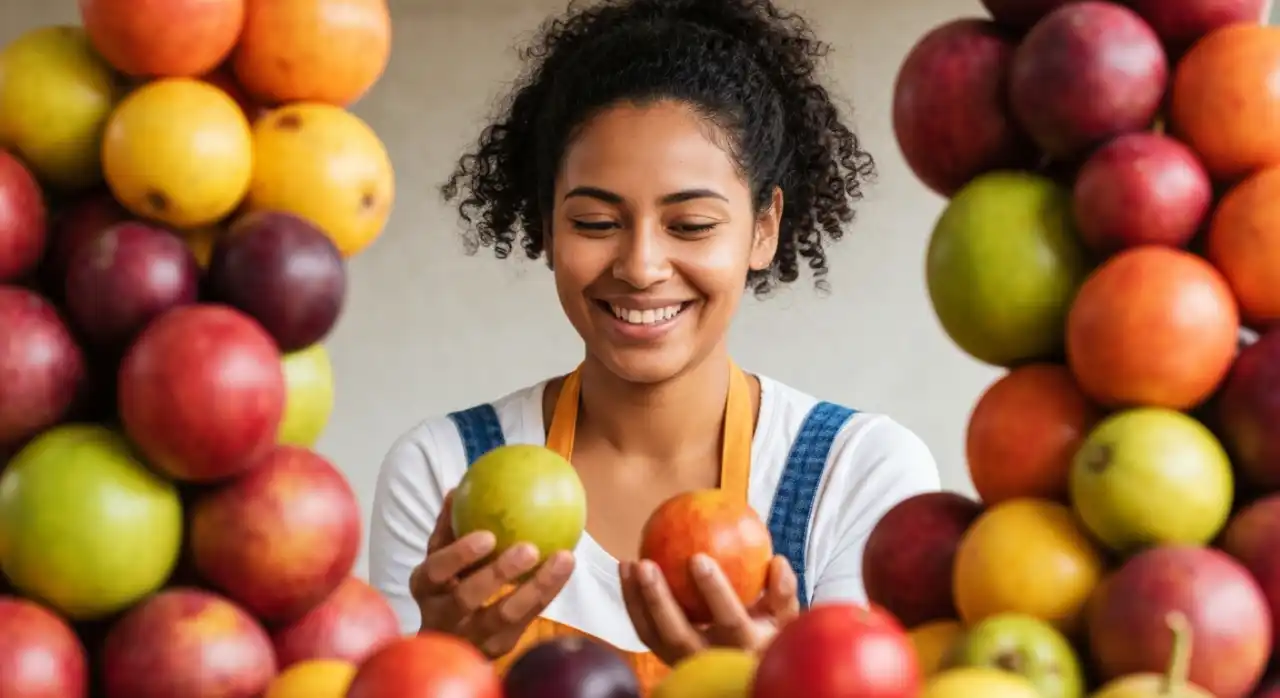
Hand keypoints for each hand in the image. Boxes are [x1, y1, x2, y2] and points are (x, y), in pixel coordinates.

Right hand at [410, 490, 575, 657]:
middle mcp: (443, 618)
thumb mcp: (440, 560)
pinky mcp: (500, 648)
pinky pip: (528, 618)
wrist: (447, 644)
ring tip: (563, 558)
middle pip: (468, 597)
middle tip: (530, 548)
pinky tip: (567, 566)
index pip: (436, 571)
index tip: (488, 536)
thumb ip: (448, 528)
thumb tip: (458, 488)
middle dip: (498, 573)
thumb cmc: (446, 587)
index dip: (459, 555)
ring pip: (506, 614)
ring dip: (537, 585)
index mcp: (425, 589)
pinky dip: (548, 591)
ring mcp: (472, 638)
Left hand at [620, 554, 799, 666]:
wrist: (750, 670)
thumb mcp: (786, 618)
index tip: (698, 558)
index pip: (730, 621)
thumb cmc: (770, 633)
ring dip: (637, 600)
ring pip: (654, 636)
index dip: (714, 592)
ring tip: (628, 564)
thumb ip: (783, 591)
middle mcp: (712, 661)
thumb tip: (778, 560)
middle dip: (658, 600)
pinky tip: (627, 571)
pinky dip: (633, 603)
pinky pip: (646, 631)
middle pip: (679, 635)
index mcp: (745, 648)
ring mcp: (686, 663)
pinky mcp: (667, 657)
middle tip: (645, 564)